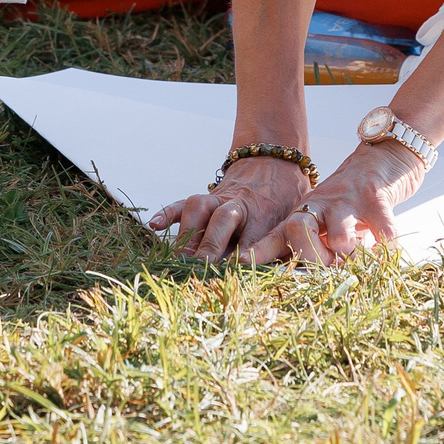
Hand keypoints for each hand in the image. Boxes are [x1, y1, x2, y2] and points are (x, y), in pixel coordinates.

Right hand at [146, 155, 308, 259]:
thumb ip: (281, 248)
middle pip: (223, 221)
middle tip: (200, 270)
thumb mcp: (289, 224)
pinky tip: (153, 226)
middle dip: (211, 245)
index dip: (243, 256)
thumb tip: (277, 279)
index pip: (252, 237)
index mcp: (264, 213)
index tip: (234, 273)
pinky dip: (167, 213)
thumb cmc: (284, 203)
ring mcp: (218, 198)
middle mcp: (238, 203)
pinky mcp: (204, 199)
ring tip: (178, 259)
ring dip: (188, 233)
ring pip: (199, 207)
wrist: (273, 163)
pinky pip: (182, 203)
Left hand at [245, 141, 422, 265]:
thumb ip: (310, 246)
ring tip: (355, 256)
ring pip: (339, 234)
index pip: (277, 236)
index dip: (260, 251)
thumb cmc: (349, 202)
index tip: (241, 263)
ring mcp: (347, 201)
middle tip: (328, 267)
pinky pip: (382, 231)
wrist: (381, 159)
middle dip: (310, 257)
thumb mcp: (325, 220)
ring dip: (348, 250)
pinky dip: (386, 247)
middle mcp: (320, 207)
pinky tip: (386, 250)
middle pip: (298, 230)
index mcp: (306, 215)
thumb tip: (299, 283)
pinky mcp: (377, 198)